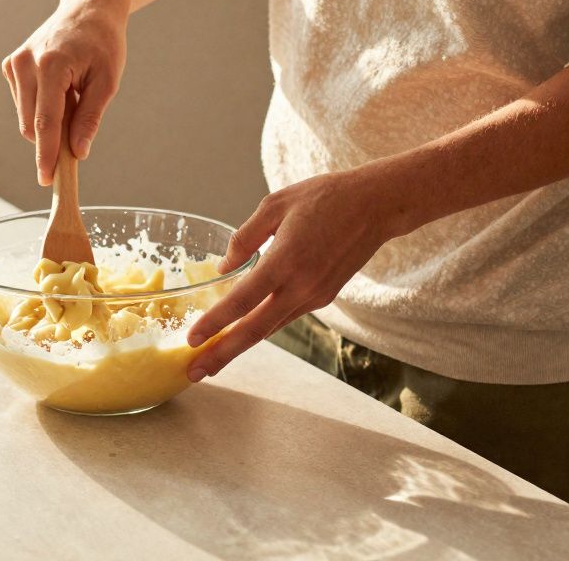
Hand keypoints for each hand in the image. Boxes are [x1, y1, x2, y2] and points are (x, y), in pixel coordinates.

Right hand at [2, 0, 128, 184]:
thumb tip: (77, 152)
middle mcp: (25, 63)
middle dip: (53, 138)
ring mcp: (14, 64)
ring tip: (72, 96)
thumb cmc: (102, 42)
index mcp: (50, 65)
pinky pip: (23, 104)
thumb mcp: (107, 81)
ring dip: (49, 121)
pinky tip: (59, 88)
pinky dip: (41, 107)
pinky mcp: (10, 67)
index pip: (45, 121)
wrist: (88, 9)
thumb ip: (90, 118)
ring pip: (26, 118)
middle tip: (79, 129)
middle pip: (32, 125)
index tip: (47, 180)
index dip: (47, 155)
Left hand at [186, 168, 402, 381]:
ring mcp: (315, 295)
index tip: (192, 339)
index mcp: (286, 260)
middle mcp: (301, 285)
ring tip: (212, 361)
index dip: (215, 322)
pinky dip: (261, 327)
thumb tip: (223, 268)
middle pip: (255, 330)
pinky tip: (241, 334)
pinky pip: (285, 317)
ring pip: (270, 328)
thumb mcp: (275, 204)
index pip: (243, 300)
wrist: (376, 206)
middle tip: (195, 372)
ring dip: (239, 346)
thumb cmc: (324, 197)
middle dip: (222, 354)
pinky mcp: (323, 297)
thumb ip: (245, 237)